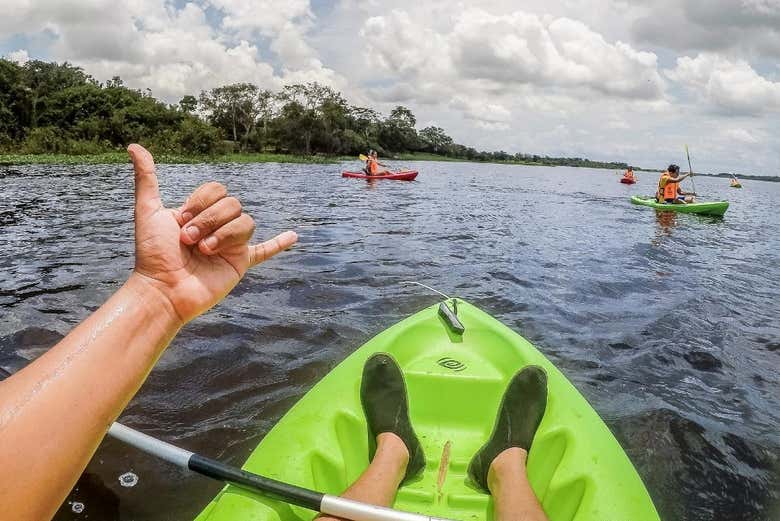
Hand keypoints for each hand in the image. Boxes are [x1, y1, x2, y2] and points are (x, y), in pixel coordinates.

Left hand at [128, 144, 296, 323]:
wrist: (163, 289)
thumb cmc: (152, 254)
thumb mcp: (148, 211)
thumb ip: (146, 179)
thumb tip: (134, 146)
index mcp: (199, 213)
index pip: (216, 190)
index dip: (200, 202)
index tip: (179, 221)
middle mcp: (216, 226)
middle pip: (233, 204)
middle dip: (209, 220)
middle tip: (189, 240)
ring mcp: (230, 244)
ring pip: (246, 222)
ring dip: (223, 234)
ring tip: (204, 252)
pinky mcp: (240, 262)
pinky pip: (264, 251)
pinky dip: (278, 244)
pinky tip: (293, 236)